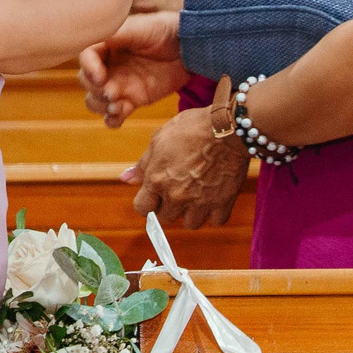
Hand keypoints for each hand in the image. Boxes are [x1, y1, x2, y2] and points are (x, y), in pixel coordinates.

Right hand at [78, 9, 187, 127]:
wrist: (188, 48)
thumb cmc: (162, 30)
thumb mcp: (138, 29)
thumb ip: (114, 35)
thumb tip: (93, 41)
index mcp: (104, 47)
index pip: (85, 59)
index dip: (89, 69)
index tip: (101, 77)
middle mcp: (107, 67)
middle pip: (86, 83)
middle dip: (96, 90)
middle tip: (112, 93)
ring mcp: (119, 85)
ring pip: (95, 101)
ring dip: (101, 106)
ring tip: (117, 106)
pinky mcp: (133, 100)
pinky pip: (114, 116)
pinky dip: (112, 120)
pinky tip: (120, 115)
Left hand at [128, 105, 249, 228]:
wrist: (227, 128)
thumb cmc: (190, 128)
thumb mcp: (158, 140)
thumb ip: (142, 165)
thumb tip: (126, 179)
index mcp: (157, 180)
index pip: (142, 208)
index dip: (146, 202)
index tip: (153, 196)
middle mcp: (177, 195)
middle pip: (165, 218)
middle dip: (167, 207)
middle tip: (175, 191)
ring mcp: (201, 201)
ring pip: (190, 224)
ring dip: (190, 213)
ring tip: (194, 196)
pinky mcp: (223, 202)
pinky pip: (215, 221)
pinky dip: (213, 214)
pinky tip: (211, 199)